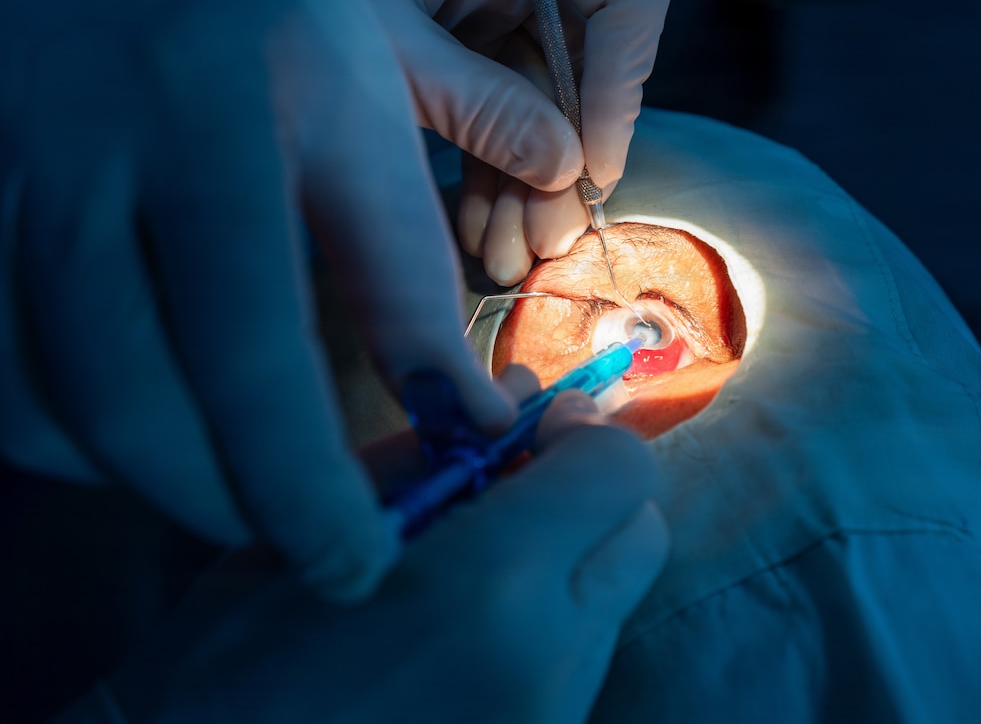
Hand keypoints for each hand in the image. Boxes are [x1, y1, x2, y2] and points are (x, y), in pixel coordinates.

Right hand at [0, 0, 511, 602]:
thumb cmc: (268, 21)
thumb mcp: (363, 127)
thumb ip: (406, 280)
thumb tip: (463, 421)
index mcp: (207, 118)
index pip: (245, 341)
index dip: (299, 479)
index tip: (357, 561)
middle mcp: (71, 154)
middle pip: (127, 400)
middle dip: (226, 501)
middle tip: (305, 537)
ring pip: (41, 407)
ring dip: (147, 476)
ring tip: (234, 479)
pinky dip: (68, 433)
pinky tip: (141, 421)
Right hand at [105, 373, 669, 723]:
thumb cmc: (237, 649)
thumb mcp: (326, 516)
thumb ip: (438, 447)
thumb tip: (523, 391)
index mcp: (494, 584)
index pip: (618, 470)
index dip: (582, 433)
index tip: (532, 431)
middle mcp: (552, 658)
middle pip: (642, 533)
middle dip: (592, 494)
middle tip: (515, 489)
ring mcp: (554, 718)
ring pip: (617, 599)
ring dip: (572, 558)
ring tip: (479, 568)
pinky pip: (581, 658)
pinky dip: (552, 621)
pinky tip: (471, 630)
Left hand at [337, 0, 671, 283]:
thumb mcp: (380, 43)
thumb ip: (476, 102)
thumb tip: (563, 169)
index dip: (619, 85)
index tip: (588, 167)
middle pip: (584, 66)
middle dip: (563, 162)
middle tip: (546, 242)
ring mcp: (485, 6)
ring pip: (541, 103)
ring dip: (527, 186)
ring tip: (505, 259)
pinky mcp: (457, 45)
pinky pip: (499, 111)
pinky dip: (491, 172)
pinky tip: (479, 231)